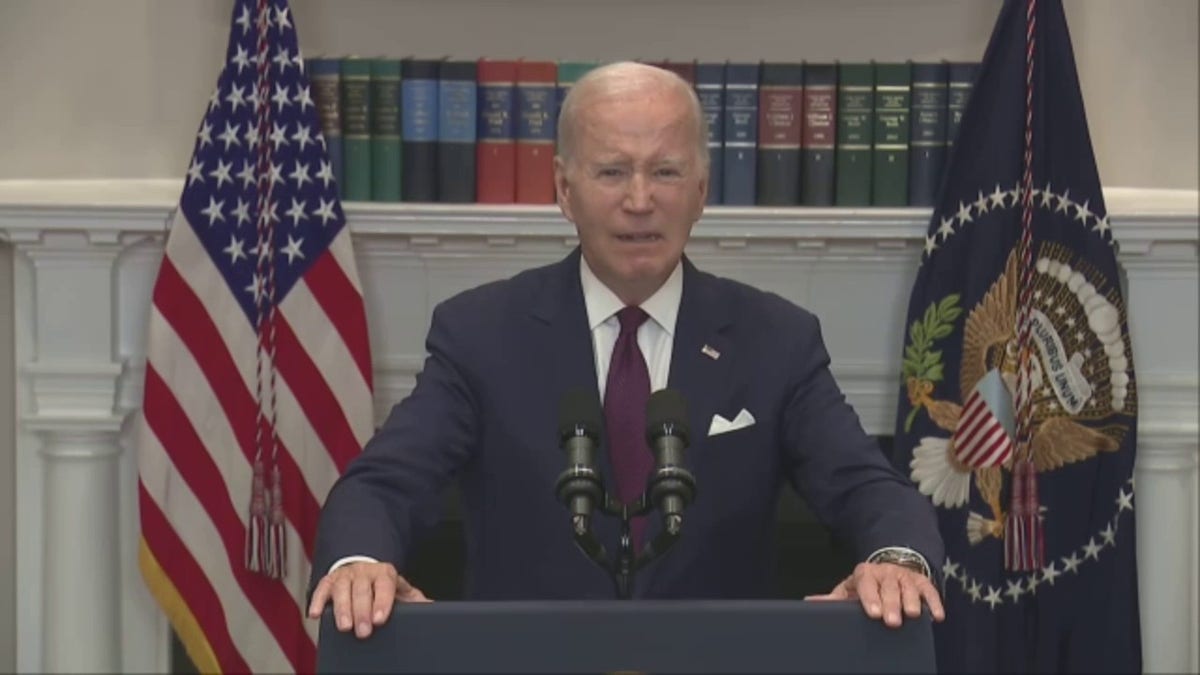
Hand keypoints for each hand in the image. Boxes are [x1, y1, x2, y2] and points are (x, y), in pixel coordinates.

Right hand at [306, 561, 430, 637]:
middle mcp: (364, 571)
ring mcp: (345, 575)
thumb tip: (432, 608)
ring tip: (344, 627)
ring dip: (342, 609)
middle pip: (362, 590)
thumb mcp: (401, 590)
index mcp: (384, 573)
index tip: (380, 619)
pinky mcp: (329, 580)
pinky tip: (316, 614)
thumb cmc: (383, 585)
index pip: (384, 586)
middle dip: (362, 611)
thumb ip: (415, 599)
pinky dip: (317, 601)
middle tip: (363, 631)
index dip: (382, 602)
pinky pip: (321, 589)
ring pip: (342, 589)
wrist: (364, 567)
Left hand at [805, 562, 944, 627]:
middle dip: (891, 604)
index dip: (870, 598)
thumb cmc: (867, 586)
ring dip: (911, 601)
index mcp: (866, 573)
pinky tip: (936, 616)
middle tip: (891, 621)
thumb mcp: (849, 589)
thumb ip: (833, 598)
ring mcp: (905, 576)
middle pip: (889, 588)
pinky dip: (934, 603)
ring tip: (912, 615)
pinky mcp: (922, 582)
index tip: (873, 613)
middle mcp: (886, 573)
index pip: (867, 583)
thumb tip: (810, 602)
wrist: (890, 568)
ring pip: (909, 588)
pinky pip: (930, 591)